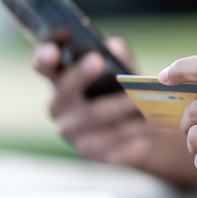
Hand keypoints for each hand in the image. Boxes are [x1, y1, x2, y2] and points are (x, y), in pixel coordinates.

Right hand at [31, 35, 196, 184]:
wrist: (136, 124)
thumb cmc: (120, 86)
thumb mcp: (119, 64)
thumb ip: (115, 51)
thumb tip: (114, 46)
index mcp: (61, 78)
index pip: (42, 65)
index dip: (44, 57)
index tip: (52, 49)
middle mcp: (60, 106)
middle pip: (65, 92)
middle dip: (79, 76)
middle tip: (96, 60)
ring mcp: (74, 132)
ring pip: (96, 118)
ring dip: (121, 108)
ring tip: (144, 102)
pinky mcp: (93, 152)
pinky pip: (113, 143)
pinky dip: (135, 134)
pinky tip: (154, 127)